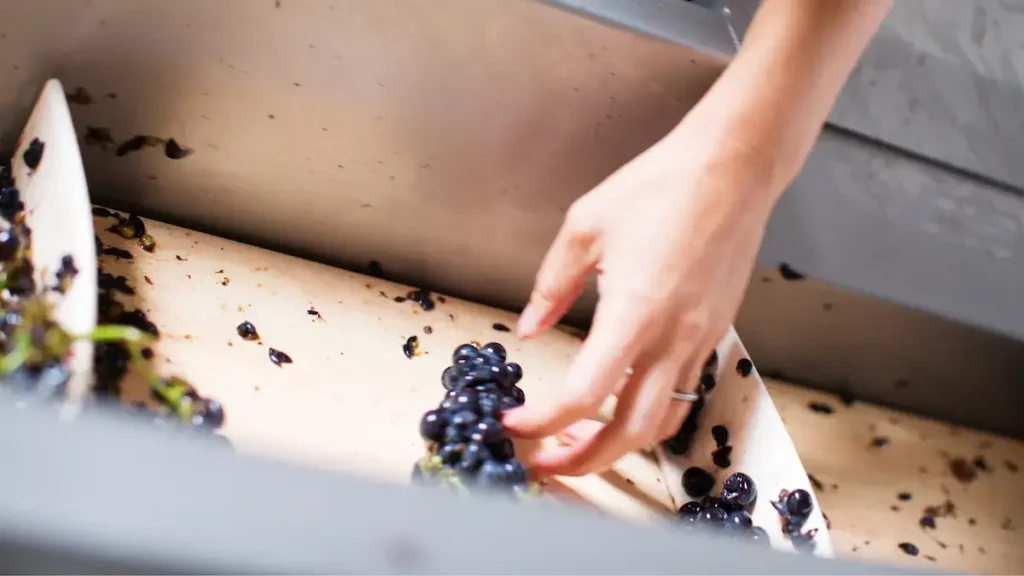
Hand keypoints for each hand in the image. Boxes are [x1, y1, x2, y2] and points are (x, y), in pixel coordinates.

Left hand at [502, 123, 778, 477]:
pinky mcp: (716, 332)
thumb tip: (531, 327)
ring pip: (663, 420)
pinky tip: (625, 399)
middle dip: (585, 459)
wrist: (732, 168)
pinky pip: (684, 391)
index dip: (543, 420)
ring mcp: (700, 339)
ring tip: (583, 439)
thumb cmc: (661, 186)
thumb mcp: (584, 227)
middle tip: (548, 460)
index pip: (584, 394)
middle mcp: (673, 337)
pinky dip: (651, 412)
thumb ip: (552, 285)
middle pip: (630, 431)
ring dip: (622, 444)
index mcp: (634, 312)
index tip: (516, 423)